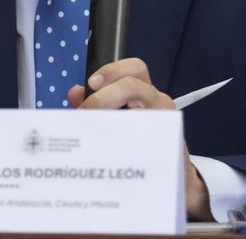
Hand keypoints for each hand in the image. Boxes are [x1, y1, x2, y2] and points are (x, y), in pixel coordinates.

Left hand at [66, 58, 212, 220]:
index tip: (91, 83)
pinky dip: (127, 138)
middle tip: (88, 110)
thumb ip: (95, 105)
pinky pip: (148, 134)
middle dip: (107, 90)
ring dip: (112, 115)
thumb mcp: (118, 120)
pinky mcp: (168, 141)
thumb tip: (75, 93)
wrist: (170, 176)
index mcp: (143, 92)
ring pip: (143, 103)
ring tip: (95, 130)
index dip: (112, 70)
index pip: (134, 68)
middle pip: (136, 78)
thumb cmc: (140, 143)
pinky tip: (112, 147)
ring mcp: (165, 120)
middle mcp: (157, 100)